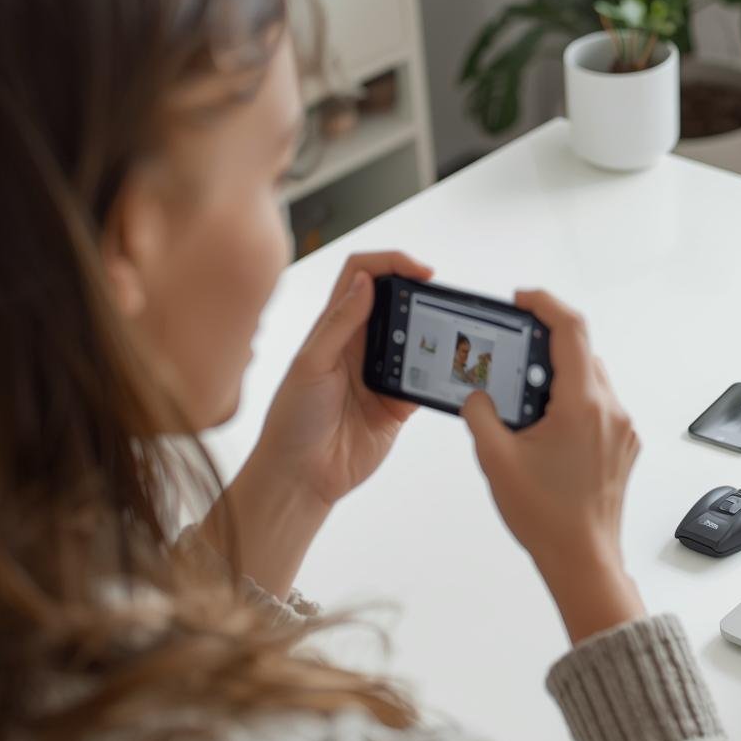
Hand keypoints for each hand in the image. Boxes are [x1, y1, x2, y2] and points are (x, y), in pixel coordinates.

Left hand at [253, 251, 432, 505]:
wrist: (301, 477)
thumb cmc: (292, 420)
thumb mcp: (311, 364)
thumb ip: (340, 323)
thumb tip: (366, 281)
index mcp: (334, 328)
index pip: (363, 276)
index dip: (391, 263)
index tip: (421, 272)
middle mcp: (359, 345)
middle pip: (396, 303)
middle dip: (420, 295)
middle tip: (442, 301)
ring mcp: (381, 373)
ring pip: (416, 339)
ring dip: (433, 334)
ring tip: (448, 337)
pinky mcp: (398, 403)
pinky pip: (425, 380)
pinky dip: (438, 374)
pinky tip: (446, 373)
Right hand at [460, 290, 644, 643]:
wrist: (583, 560)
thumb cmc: (546, 517)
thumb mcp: (495, 459)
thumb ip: (480, 413)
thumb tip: (477, 395)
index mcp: (583, 404)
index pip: (571, 329)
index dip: (545, 304)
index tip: (522, 300)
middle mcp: (611, 411)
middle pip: (583, 353)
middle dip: (546, 345)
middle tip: (512, 351)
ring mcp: (622, 430)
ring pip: (592, 380)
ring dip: (559, 376)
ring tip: (524, 395)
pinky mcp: (624, 447)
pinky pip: (600, 407)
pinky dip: (573, 402)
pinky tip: (545, 426)